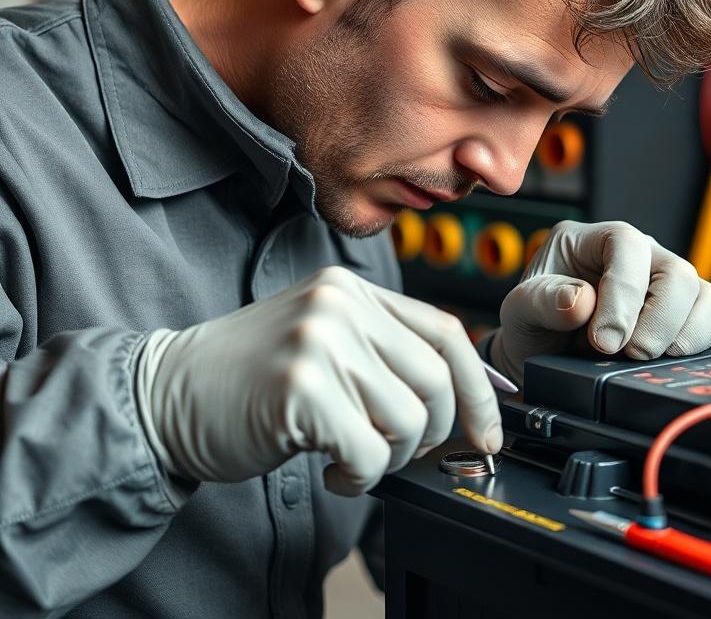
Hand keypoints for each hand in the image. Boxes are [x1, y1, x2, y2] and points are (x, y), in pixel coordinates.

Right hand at [134, 266, 501, 495]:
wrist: (166, 394)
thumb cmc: (250, 378)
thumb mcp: (324, 341)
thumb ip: (383, 352)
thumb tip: (463, 397)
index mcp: (352, 289)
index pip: (445, 331)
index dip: (479, 387)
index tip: (488, 429)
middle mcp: (340, 305)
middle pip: (436, 378)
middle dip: (433, 432)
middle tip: (400, 451)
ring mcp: (320, 342)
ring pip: (409, 419)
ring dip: (391, 459)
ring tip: (354, 460)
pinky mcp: (300, 388)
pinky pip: (371, 452)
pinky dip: (361, 478)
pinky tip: (333, 472)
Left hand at [488, 221, 710, 382]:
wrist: (544, 356)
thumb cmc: (534, 324)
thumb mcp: (520, 310)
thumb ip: (543, 301)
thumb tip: (580, 300)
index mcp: (596, 241)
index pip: (627, 245)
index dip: (623, 292)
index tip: (604, 339)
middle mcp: (640, 256)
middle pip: (676, 273)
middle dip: (657, 322)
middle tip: (629, 354)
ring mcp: (667, 284)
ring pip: (705, 296)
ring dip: (683, 336)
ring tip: (646, 361)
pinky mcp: (688, 314)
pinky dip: (702, 344)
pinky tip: (668, 361)